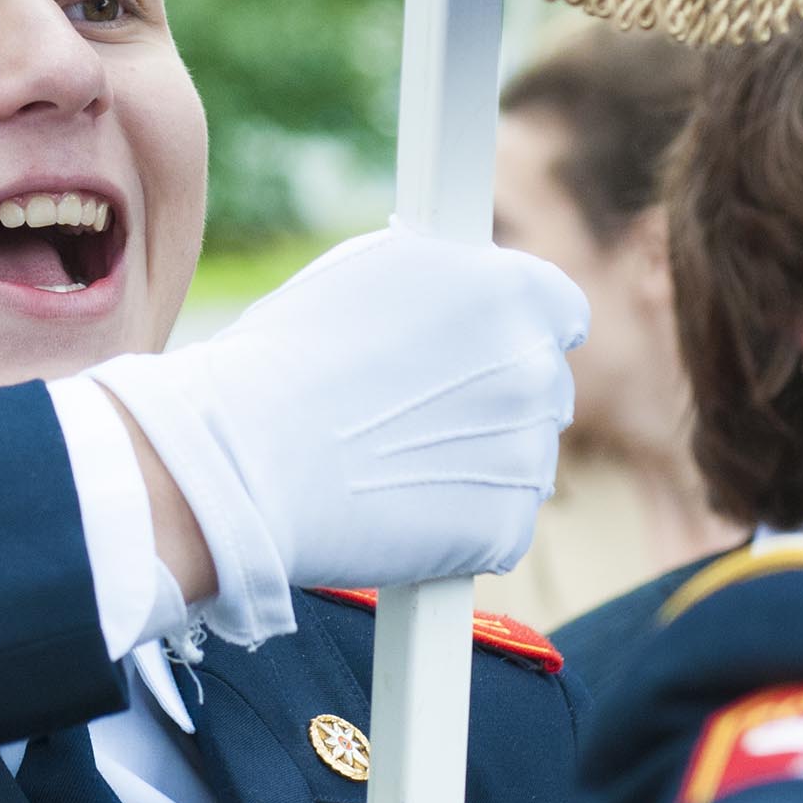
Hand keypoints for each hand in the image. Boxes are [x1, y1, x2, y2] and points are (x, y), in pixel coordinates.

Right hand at [85, 226, 584, 642]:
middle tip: (412, 413)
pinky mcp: (505, 530)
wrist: (241, 461)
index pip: (561, 310)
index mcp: (509, 290)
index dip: (517, 330)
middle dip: (491, 398)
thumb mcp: (366, 272)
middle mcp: (533, 368)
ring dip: (473, 462)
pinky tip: (392, 507)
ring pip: (520, 459)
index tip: (483, 352)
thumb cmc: (280, 358)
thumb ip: (443, 279)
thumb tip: (464, 289)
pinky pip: (497, 526)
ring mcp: (527, 454)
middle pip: (540, 387)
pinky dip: (457, 525)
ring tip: (385, 461)